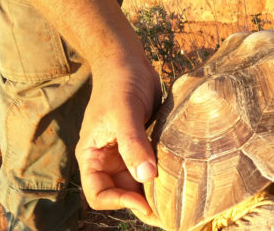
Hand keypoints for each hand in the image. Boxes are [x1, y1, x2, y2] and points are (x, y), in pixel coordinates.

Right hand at [75, 54, 161, 226]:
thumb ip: (133, 144)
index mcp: (92, 156)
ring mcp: (127, 153)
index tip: (145, 201)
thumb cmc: (119, 84)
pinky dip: (163, 174)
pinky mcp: (144, 145)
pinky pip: (152, 166)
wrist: (129, 62)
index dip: (119, 203)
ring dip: (155, 190)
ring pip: (139, 182)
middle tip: (169, 211)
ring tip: (177, 198)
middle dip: (142, 202)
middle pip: (122, 193)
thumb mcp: (124, 114)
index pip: (98, 193)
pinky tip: (180, 177)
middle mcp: (108, 160)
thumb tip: (146, 176)